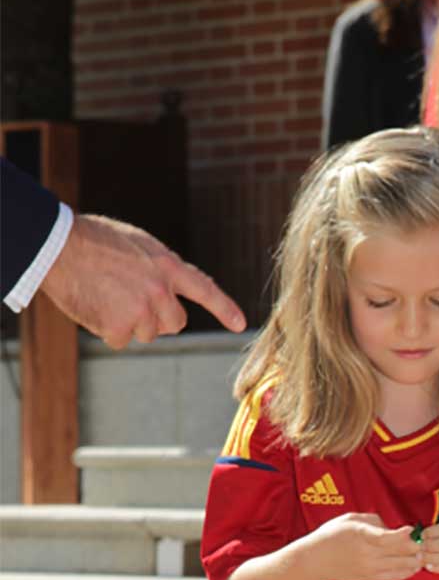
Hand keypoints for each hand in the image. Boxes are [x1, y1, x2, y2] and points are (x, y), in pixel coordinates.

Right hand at [41, 213, 245, 348]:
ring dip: (130, 322)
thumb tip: (164, 293)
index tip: (239, 323)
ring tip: (106, 294)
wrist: (59, 246)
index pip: (204, 289)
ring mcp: (141, 311)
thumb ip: (157, 269)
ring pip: (147, 333)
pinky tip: (94, 305)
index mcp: (166, 265)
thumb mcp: (136, 245)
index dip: (224, 308)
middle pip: (175, 323)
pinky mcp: (120, 328)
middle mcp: (161, 291)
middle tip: (130, 299)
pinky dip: (107, 329)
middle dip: (158, 318)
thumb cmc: (92, 240)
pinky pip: (121, 339)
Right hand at [308, 511, 421, 579]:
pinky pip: (395, 577)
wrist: (315, 561)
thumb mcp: (350, 518)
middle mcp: (368, 554)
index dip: (402, 534)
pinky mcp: (371, 578)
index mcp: (361, 536)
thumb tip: (391, 528)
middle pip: (400, 552)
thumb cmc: (331, 535)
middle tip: (422, 540)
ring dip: (415, 559)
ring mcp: (370, 568)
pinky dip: (407, 572)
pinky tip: (414, 566)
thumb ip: (374, 520)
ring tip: (422, 552)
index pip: (387, 537)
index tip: (411, 529)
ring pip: (401, 566)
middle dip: (415, 546)